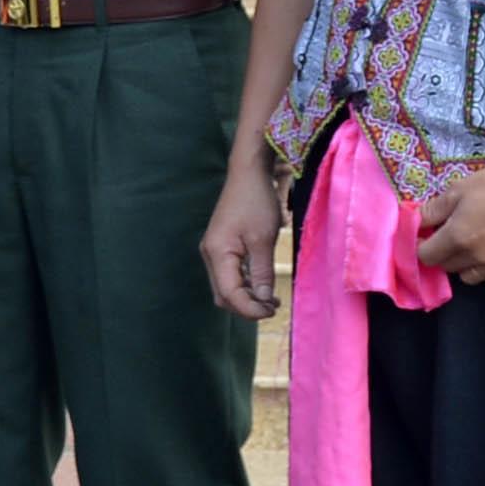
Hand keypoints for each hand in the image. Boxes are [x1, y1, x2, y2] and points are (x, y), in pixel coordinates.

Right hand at [199, 166, 285, 319]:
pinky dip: (245, 285)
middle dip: (247, 307)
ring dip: (247, 297)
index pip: (229, 294)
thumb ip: (262, 272)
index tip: (273, 311)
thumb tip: (264, 300)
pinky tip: (263, 286)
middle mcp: (211, 254)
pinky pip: (229, 275)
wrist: (248, 175)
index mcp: (218, 253)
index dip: (250, 308)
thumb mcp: (264, 239)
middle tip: (273, 308)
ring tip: (272, 301)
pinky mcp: (222, 247)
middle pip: (223, 295)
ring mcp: (214, 251)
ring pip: (226, 287)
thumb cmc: (256, 202)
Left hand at [415, 153, 484, 286]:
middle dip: (441, 254)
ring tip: (470, 247)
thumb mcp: (459, 189)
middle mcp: (477, 257)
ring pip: (470, 278)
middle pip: (446, 267)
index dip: (421, 246)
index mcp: (458, 238)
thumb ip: (434, 209)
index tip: (426, 236)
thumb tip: (417, 221)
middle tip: (447, 237)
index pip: (426, 256)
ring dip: (463, 266)